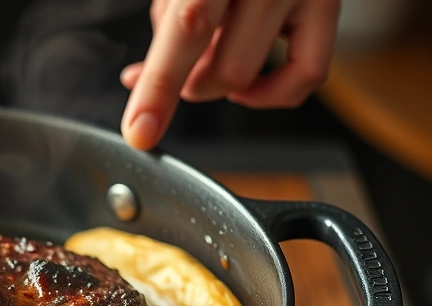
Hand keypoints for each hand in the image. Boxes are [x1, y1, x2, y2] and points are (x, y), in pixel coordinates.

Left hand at [119, 0, 339, 149]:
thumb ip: (167, 18)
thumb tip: (142, 80)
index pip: (189, 26)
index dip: (159, 86)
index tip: (140, 129)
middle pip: (220, 67)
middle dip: (184, 84)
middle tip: (173, 70)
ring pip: (249, 75)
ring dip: (214, 83)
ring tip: (204, 54)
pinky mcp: (329, 1)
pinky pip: (307, 73)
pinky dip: (268, 92)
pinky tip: (243, 83)